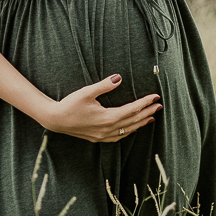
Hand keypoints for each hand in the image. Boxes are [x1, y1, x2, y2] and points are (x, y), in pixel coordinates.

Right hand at [43, 74, 160, 142]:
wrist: (55, 120)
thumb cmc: (70, 104)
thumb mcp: (87, 92)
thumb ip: (104, 85)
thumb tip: (119, 77)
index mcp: (107, 118)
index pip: (132, 110)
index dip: (145, 103)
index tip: (155, 97)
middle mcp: (108, 129)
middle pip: (133, 121)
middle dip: (147, 112)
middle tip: (159, 105)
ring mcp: (103, 136)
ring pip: (127, 130)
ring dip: (140, 123)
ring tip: (151, 117)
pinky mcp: (98, 138)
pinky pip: (119, 137)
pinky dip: (128, 131)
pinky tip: (132, 128)